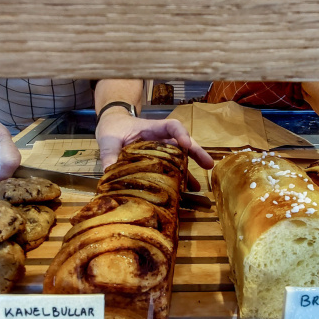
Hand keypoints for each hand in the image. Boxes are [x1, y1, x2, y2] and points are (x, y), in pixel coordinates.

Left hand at [96, 110, 214, 190]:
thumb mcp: (109, 139)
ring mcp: (160, 150)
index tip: (187, 144)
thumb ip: (109, 154)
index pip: (171, 126)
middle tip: (209, 165)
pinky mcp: (157, 161)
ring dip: (190, 171)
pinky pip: (170, 168)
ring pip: (180, 158)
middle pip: (183, 143)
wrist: (112, 125)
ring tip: (198, 187)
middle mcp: (160, 139)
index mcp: (151, 129)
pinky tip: (183, 192)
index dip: (180, 134)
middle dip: (197, 153)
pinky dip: (177, 179)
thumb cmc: (113, 128)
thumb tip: (109, 171)